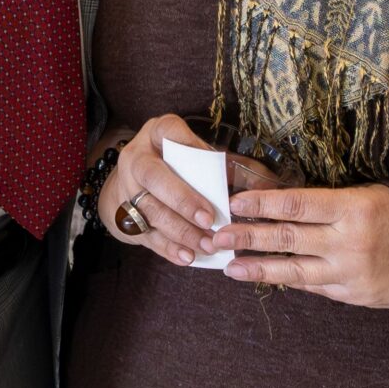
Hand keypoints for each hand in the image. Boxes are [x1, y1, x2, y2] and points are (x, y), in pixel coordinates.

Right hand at [97, 114, 279, 269]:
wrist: (131, 184)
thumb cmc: (175, 167)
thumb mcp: (195, 154)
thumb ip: (227, 164)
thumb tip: (264, 180)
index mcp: (156, 134)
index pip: (168, 131)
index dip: (188, 145)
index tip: (211, 162)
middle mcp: (136, 158)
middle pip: (153, 176)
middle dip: (182, 199)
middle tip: (209, 219)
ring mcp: (126, 188)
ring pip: (149, 210)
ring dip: (180, 230)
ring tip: (206, 244)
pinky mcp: (124, 217)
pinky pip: (146, 234)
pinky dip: (168, 248)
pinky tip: (187, 257)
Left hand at [224, 181, 388, 307]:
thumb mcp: (368, 196)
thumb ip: (328, 203)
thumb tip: (277, 203)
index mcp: (353, 208)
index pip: (297, 204)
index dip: (263, 204)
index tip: (235, 203)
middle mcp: (348, 242)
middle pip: (287, 238)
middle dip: (248, 236)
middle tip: (216, 236)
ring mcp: (349, 273)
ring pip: (293, 271)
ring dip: (257, 268)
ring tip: (229, 266)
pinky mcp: (352, 295)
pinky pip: (312, 286)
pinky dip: (286, 280)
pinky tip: (263, 276)